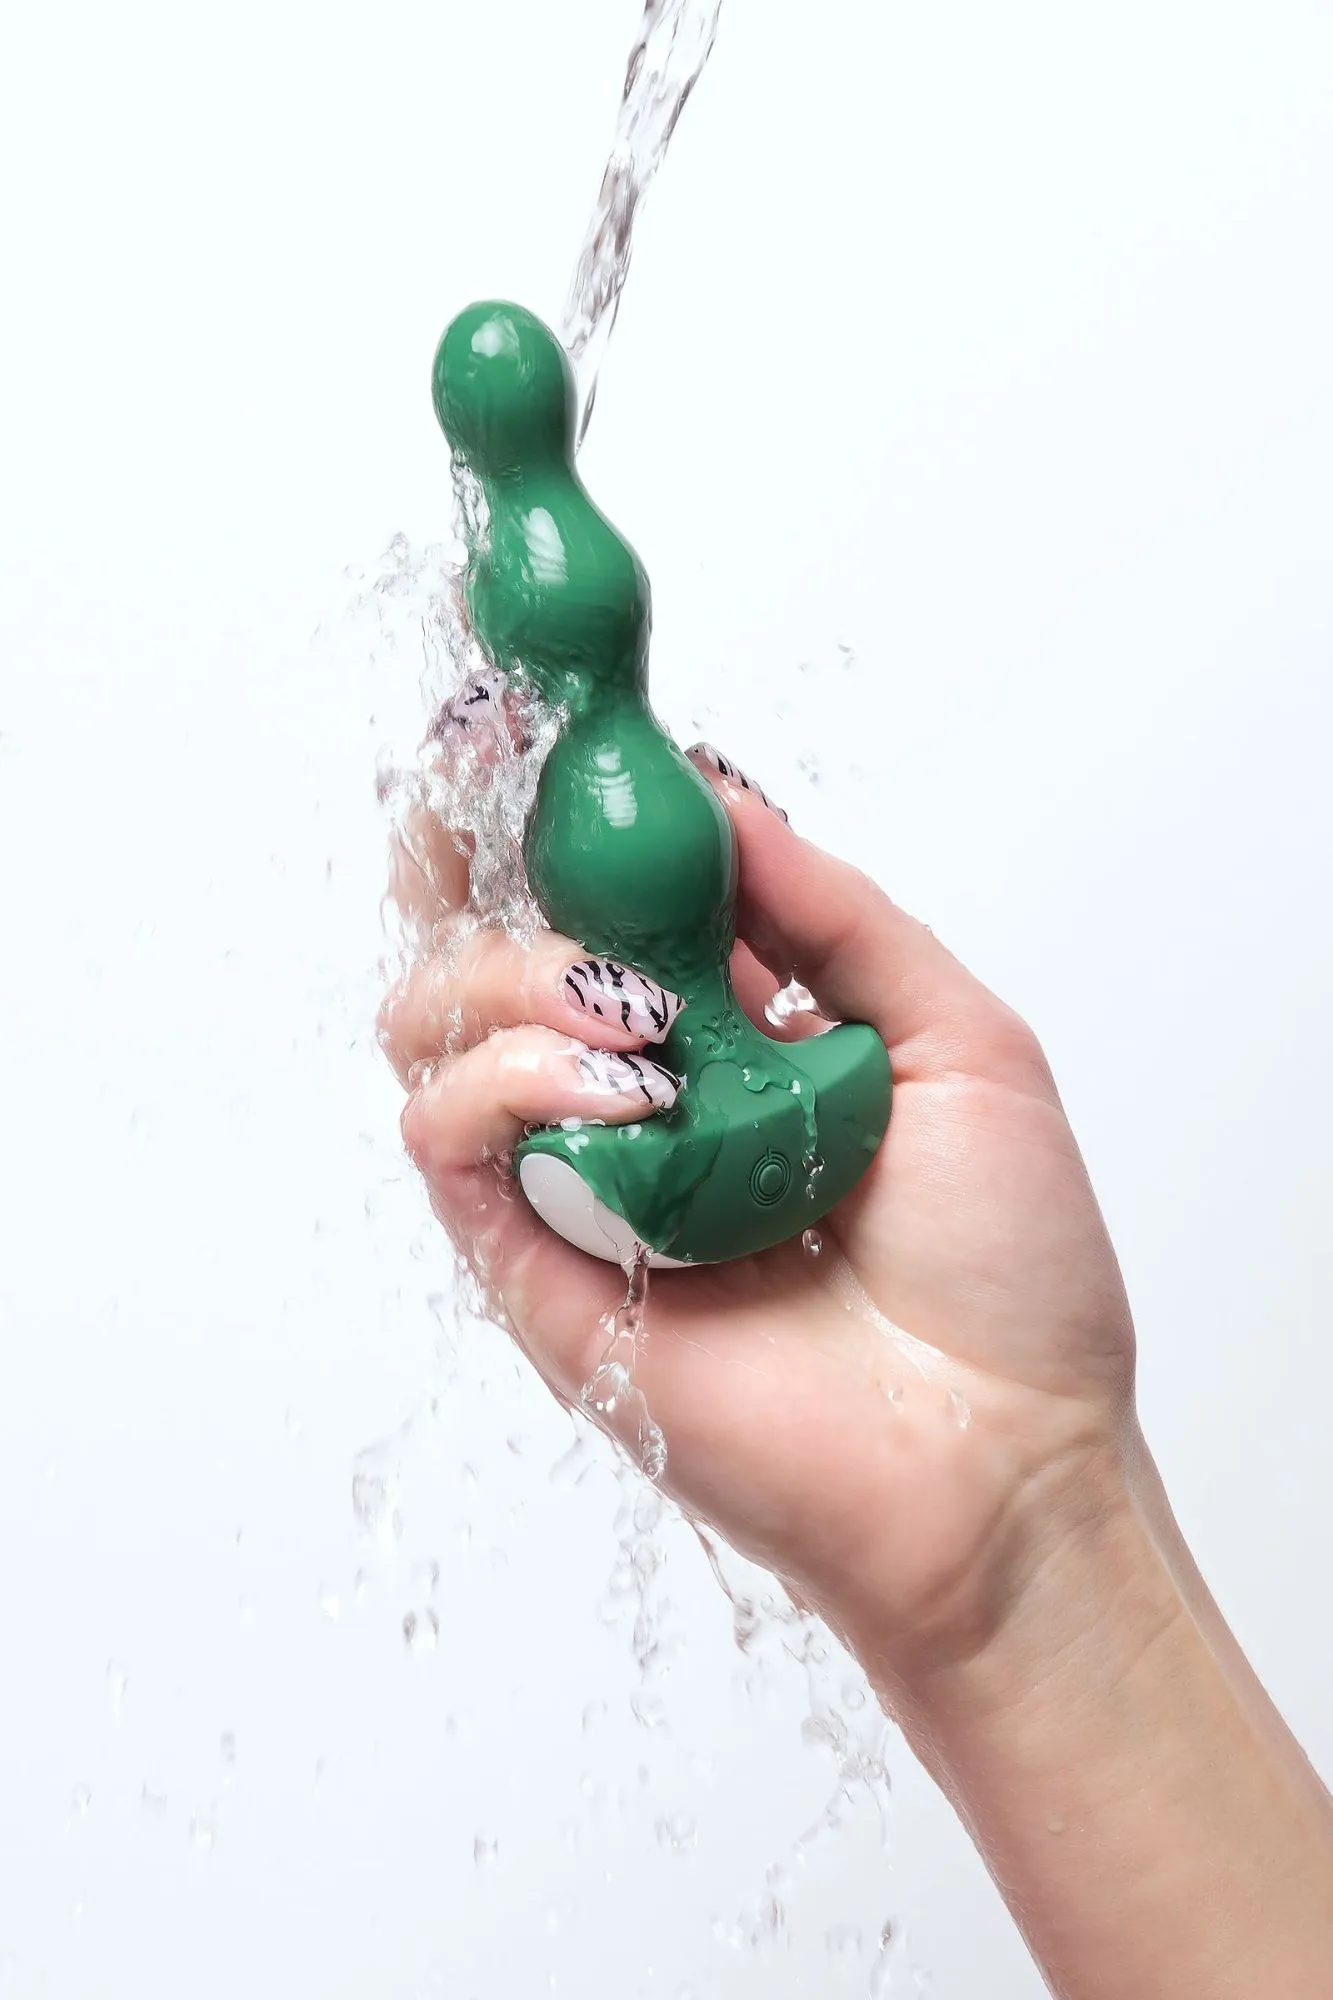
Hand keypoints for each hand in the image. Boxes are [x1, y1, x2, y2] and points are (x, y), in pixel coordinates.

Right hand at [380, 733, 1135, 1679]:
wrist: (1003, 1459)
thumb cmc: (1004, 1266)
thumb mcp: (954, 1035)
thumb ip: (831, 912)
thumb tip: (716, 795)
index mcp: (727, 1033)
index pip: (599, 896)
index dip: (552, 806)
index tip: (539, 718)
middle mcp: (633, 1092)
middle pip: (480, 942)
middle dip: (471, 851)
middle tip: (498, 788)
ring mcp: (575, 1177)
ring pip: (433, 1024)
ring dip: (503, 969)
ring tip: (628, 1006)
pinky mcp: (533, 1267)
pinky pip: (445, 1136)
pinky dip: (503, 1074)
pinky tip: (619, 1078)